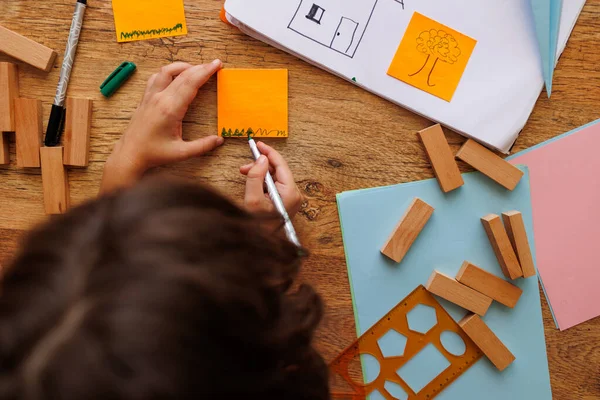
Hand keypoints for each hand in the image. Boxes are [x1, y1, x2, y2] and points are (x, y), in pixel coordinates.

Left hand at [101, 60, 224, 192]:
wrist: (130, 154)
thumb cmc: (154, 154)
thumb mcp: (181, 153)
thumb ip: (202, 146)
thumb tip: (220, 140)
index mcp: (170, 109)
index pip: (191, 83)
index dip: (205, 72)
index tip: (217, 64)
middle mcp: (159, 98)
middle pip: (182, 74)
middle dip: (200, 67)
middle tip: (214, 64)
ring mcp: (150, 96)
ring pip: (167, 71)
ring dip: (183, 66)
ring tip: (197, 69)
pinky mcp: (145, 98)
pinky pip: (157, 77)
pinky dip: (169, 72)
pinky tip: (176, 76)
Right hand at [240, 142, 303, 220]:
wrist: (261, 245)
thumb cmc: (257, 225)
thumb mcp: (252, 199)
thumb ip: (256, 176)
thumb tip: (262, 159)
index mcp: (291, 193)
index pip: (281, 165)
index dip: (269, 152)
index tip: (257, 144)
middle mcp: (295, 194)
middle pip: (278, 170)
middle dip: (261, 165)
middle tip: (245, 166)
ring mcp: (291, 198)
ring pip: (275, 177)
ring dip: (260, 173)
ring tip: (245, 174)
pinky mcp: (286, 201)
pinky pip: (275, 185)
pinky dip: (263, 181)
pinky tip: (252, 183)